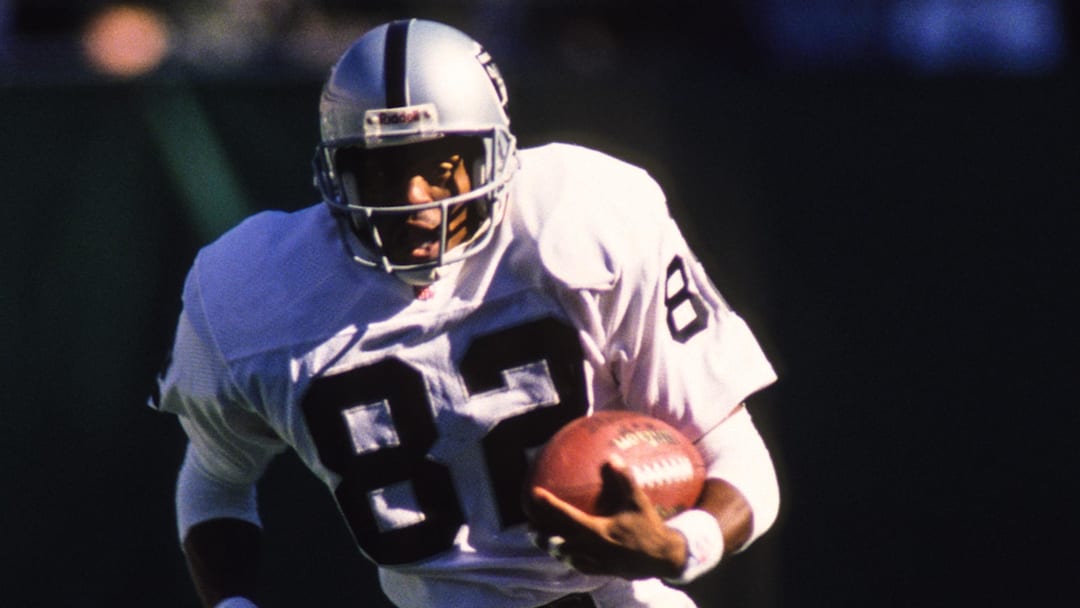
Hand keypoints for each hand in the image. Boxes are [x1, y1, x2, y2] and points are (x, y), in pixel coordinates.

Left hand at [526, 455, 687, 579]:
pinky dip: (570, 559)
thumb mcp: (639, 502)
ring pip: (568, 556)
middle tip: (529, 527)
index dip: (549, 505)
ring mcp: (597, 562)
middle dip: (543, 535)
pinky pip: (581, 566)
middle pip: (560, 542)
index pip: (567, 516)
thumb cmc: (650, 529)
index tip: (534, 494)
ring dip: (553, 548)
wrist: (663, 559)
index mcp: (599, 531)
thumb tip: (611, 457)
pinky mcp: (603, 570)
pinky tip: (566, 554)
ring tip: (541, 541)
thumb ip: (625, 480)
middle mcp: (593, 548)